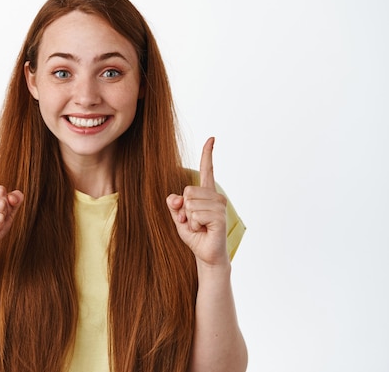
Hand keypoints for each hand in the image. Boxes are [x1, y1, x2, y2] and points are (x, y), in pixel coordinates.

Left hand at [166, 137, 228, 266]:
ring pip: (190, 204)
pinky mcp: (220, 217)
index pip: (207, 170)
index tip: (212, 138)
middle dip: (183, 210)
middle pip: (187, 191)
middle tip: (192, 222)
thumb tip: (174, 197)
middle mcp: (215, 197)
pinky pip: (195, 215)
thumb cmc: (195, 235)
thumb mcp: (178, 218)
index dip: (208, 154)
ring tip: (199, 227)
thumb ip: (174, 205)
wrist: (206, 255)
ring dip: (188, 219)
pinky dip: (193, 225)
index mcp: (206, 194)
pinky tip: (203, 230)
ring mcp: (219, 207)